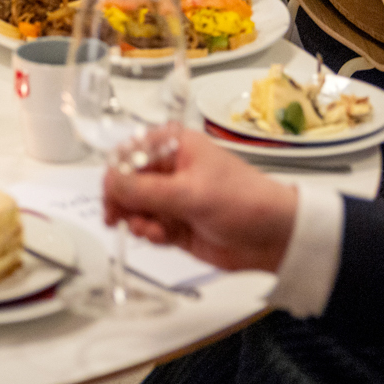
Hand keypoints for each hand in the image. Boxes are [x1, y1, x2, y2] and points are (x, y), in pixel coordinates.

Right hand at [103, 125, 297, 272]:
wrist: (273, 238)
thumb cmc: (244, 201)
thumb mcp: (190, 193)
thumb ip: (145, 191)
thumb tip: (109, 183)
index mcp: (175, 146)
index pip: (130, 153)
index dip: (116, 174)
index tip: (111, 194)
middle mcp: (170, 170)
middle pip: (127, 183)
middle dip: (123, 202)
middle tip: (117, 217)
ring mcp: (172, 198)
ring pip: (135, 208)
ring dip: (137, 220)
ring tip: (152, 229)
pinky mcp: (175, 224)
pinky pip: (148, 227)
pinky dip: (150, 233)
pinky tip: (161, 236)